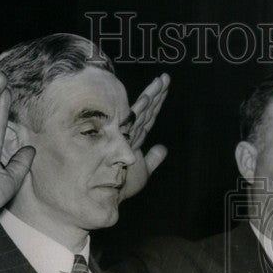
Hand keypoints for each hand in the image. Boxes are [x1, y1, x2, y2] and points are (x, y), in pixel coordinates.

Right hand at [121, 73, 170, 199]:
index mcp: (134, 139)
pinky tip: (148, 98)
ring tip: (162, 81)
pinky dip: (140, 109)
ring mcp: (125, 134)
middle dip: (157, 94)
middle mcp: (130, 133)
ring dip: (152, 96)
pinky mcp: (121, 138)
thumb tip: (163, 149)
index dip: (157, 103)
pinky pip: (132, 122)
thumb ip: (153, 159)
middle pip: (147, 110)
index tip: (164, 87)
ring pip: (142, 111)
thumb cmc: (121, 185)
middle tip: (166, 78)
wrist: (106, 193)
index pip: (148, 117)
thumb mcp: (143, 172)